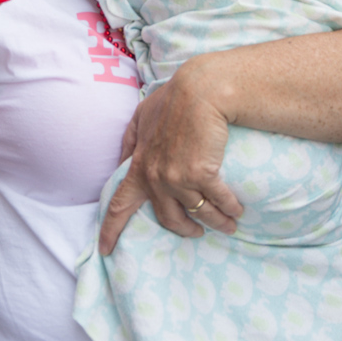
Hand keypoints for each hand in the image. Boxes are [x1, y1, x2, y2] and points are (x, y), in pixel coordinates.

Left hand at [98, 62, 242, 255]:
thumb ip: (131, 140)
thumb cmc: (172, 100)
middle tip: (193, 233)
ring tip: (227, 225)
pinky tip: (236, 210)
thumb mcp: (141, 116)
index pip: (119, 203)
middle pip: (168, 218)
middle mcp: (155, 177)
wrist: (199, 91)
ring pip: (197, 214)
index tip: (105, 249)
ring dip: (215, 223)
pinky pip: (219, 201)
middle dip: (183, 229)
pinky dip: (229, 208)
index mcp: (139, 165)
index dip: (110, 229)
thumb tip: (122, 160)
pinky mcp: (202, 175)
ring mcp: (178, 178)